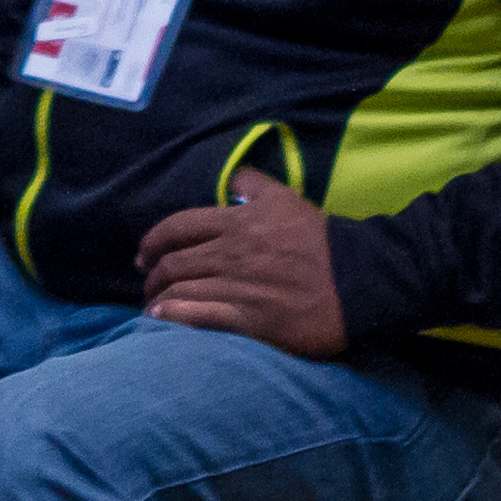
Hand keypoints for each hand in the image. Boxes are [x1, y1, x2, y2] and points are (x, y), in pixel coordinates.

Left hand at [136, 168, 347, 355]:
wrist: (357, 279)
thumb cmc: (319, 238)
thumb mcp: (284, 197)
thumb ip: (251, 183)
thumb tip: (229, 180)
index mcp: (235, 223)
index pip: (178, 228)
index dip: (152, 241)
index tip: (144, 254)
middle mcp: (230, 254)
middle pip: (174, 262)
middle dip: (153, 274)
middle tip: (147, 283)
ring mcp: (238, 288)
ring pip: (182, 289)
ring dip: (158, 297)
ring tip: (151, 306)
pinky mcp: (251, 320)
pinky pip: (201, 316)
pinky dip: (174, 316)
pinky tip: (162, 319)